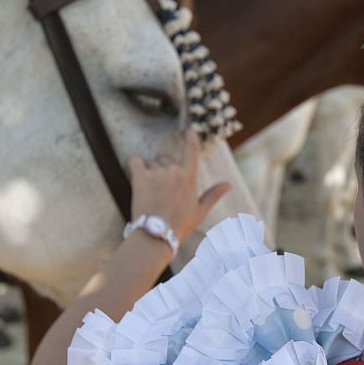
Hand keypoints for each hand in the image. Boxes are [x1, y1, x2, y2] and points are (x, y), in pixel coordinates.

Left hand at [128, 129, 230, 243]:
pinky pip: (135, 160)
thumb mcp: (200, 211)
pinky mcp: (140, 177)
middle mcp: (174, 171)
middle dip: (163, 168)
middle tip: (161, 189)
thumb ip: (213, 195)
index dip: (190, 138)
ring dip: (150, 171)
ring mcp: (157, 173)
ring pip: (151, 162)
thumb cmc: (179, 225)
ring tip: (149, 191)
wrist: (156, 234)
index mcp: (189, 178)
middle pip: (166, 158)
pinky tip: (135, 172)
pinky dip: (134, 163)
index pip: (191, 151)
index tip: (188, 130)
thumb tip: (229, 184)